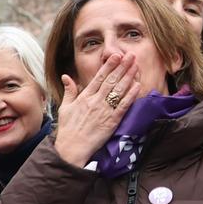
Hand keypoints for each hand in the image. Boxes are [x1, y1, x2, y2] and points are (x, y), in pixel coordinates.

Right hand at [52, 49, 140, 166]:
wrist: (72, 148)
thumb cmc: (68, 129)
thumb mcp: (65, 107)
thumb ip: (69, 91)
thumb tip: (66, 76)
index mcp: (85, 97)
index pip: (99, 77)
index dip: (109, 65)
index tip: (116, 55)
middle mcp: (96, 101)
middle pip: (111, 80)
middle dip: (122, 67)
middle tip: (130, 55)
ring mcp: (105, 110)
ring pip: (119, 90)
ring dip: (128, 76)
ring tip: (136, 65)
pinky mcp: (112, 121)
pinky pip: (123, 106)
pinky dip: (131, 95)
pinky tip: (138, 86)